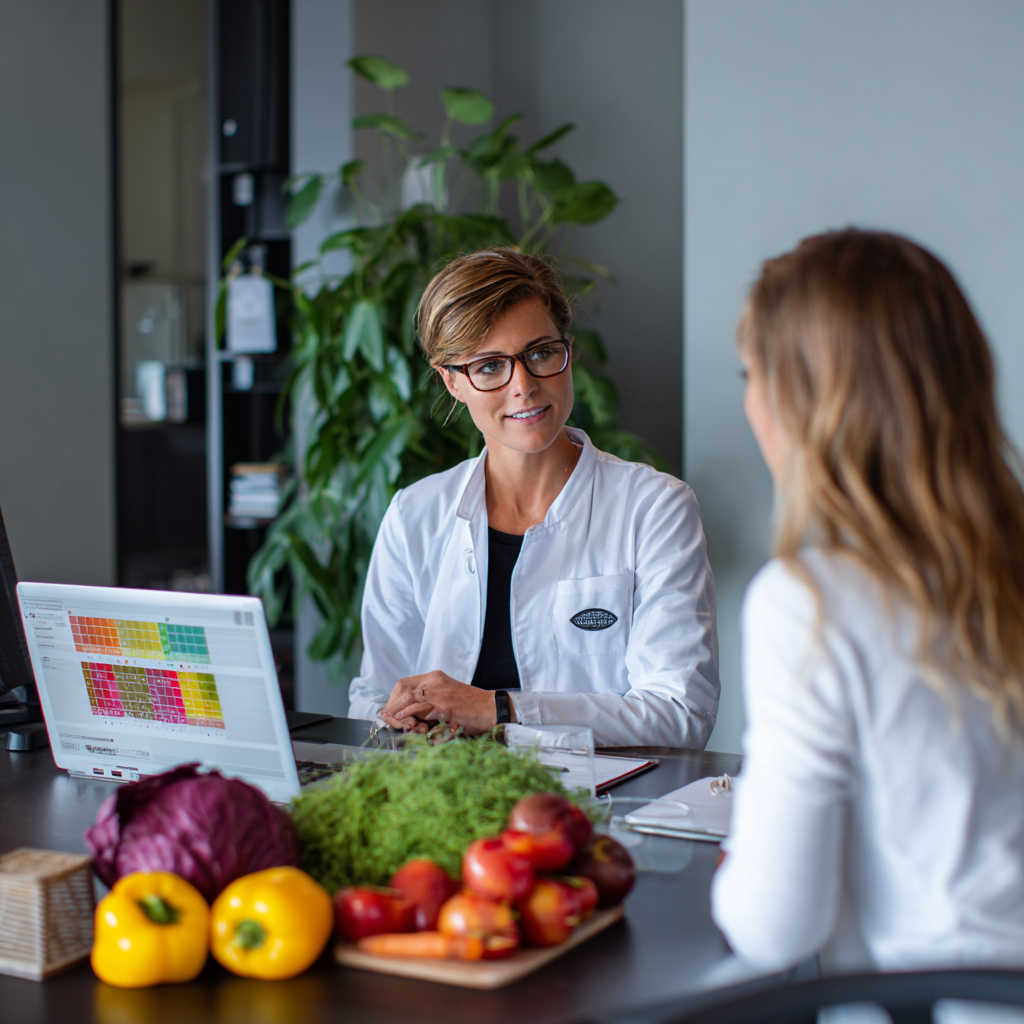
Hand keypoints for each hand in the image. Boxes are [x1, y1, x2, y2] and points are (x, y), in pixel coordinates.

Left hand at [379, 671, 506, 735]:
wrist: (491, 708)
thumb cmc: (470, 706)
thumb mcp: (447, 696)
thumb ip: (428, 702)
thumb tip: (407, 715)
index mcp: (435, 678)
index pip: (404, 684)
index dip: (393, 698)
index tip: (389, 710)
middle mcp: (436, 682)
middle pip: (403, 690)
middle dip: (391, 706)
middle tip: (386, 718)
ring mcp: (441, 694)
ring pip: (409, 699)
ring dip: (397, 712)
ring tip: (392, 721)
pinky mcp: (446, 708)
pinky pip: (422, 710)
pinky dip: (409, 715)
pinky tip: (404, 721)